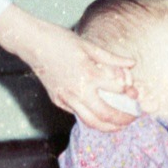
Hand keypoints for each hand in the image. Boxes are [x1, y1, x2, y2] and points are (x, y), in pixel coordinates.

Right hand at [0, 5, 136, 131]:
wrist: (33, 44)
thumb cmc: (61, 41)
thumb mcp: (89, 46)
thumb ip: (112, 58)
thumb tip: (132, 63)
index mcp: (89, 74)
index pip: (118, 90)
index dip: (130, 92)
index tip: (135, 93)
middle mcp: (78, 90)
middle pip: (107, 114)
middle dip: (124, 119)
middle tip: (133, 117)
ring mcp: (66, 98)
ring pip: (91, 122)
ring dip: (108, 127)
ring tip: (119, 125)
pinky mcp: (58, 101)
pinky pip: (78, 115)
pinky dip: (92, 118)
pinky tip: (100, 116)